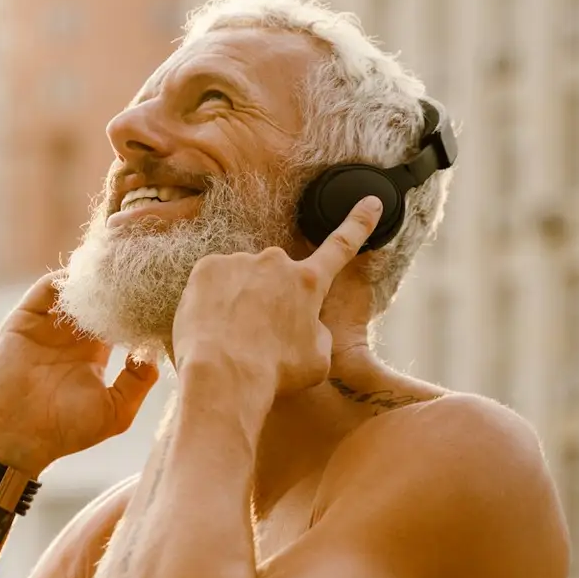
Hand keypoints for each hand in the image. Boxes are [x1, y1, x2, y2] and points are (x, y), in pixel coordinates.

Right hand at [0, 275, 160, 476]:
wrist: (18, 437)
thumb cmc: (67, 431)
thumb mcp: (116, 412)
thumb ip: (138, 382)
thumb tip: (152, 351)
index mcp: (94, 353)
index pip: (119, 318)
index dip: (137, 308)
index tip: (158, 296)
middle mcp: (71, 336)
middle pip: (98, 298)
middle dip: (118, 286)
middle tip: (141, 272)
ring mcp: (47, 326)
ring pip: (74, 289)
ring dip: (93, 279)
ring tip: (115, 270)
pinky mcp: (25, 320)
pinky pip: (46, 290)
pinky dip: (65, 280)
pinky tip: (85, 280)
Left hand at [171, 197, 381, 395]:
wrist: (223, 375)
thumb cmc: (274, 373)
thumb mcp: (317, 359)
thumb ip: (315, 330)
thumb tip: (305, 323)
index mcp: (309, 283)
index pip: (341, 247)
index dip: (358, 224)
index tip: (371, 202)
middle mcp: (276, 262)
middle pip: (277, 276)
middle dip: (270, 297)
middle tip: (257, 333)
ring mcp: (240, 261)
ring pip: (243, 278)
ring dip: (240, 299)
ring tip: (231, 335)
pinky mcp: (207, 267)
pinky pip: (214, 280)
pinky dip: (213, 299)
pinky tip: (212, 324)